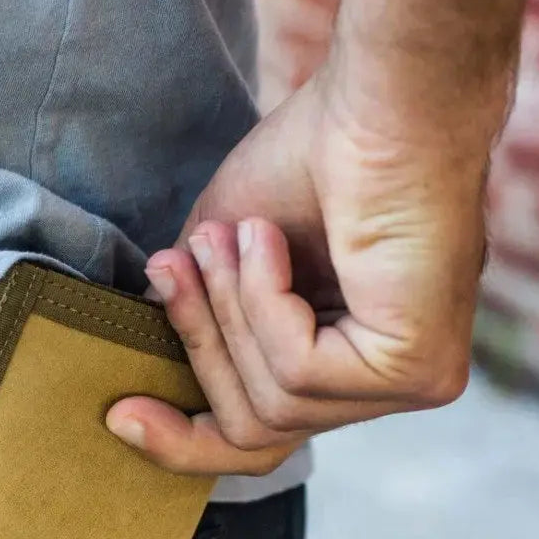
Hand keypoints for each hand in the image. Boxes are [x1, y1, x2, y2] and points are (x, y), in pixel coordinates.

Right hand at [105, 59, 501, 475]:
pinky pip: (301, 372)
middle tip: (174, 267)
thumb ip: (198, 325)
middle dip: (200, 347)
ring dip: (227, 311)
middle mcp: (382, 384)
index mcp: (342, 362)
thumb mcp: (220, 263)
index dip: (182, 442)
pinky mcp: (419, 370)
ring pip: (273, 406)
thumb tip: (147, 377)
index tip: (119, 415)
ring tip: (225, 238)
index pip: (262, 440)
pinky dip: (265, 300)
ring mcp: (409, 383)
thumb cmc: (309, 160)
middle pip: (256, 430)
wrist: (376, 96)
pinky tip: (268, 240)